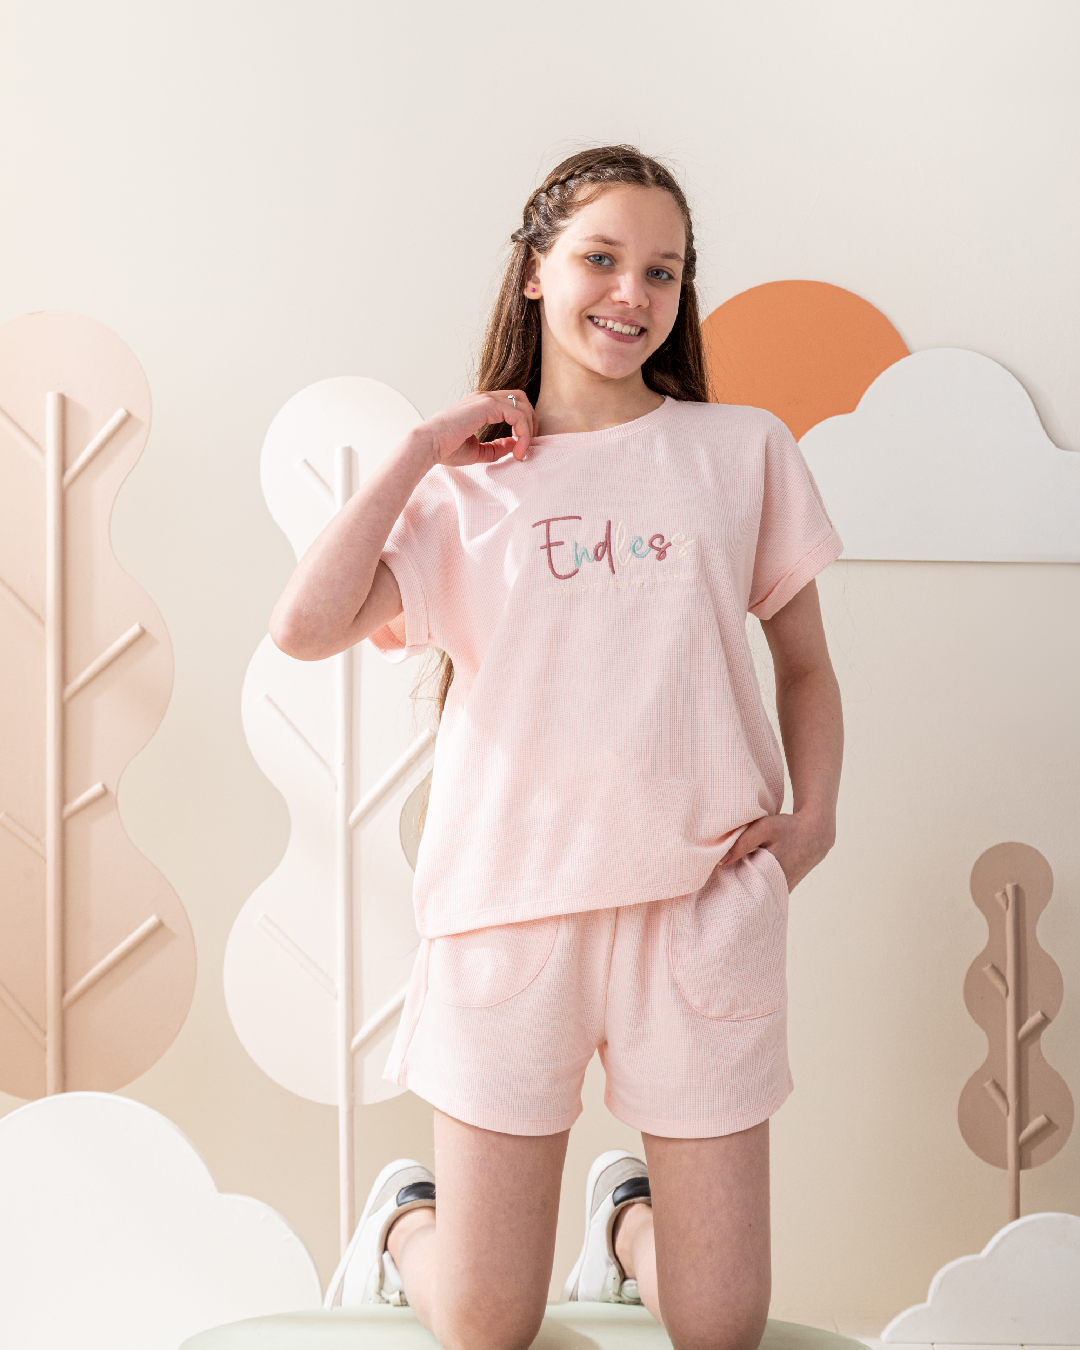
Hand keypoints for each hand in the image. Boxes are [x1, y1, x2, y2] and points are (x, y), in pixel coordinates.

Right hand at [419, 390, 536, 468]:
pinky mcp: (487, 406)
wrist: (428, 445)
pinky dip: (523, 433)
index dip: (523, 425)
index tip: (521, 449)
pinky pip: (517, 415)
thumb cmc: (446, 449)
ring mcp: (486, 399)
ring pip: (522, 406)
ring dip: (528, 429)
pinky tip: (517, 451)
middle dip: (531, 422)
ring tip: (522, 451)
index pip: (512, 405)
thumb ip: (496, 447)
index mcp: (481, 404)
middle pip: (521, 400)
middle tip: (528, 446)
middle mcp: (484, 397)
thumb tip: (515, 445)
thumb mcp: (478, 450)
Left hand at [721, 809, 834, 890]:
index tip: (717, 879)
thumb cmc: (788, 828)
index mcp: (771, 874)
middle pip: (749, 892)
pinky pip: (765, 889)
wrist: (815, 833)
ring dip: (746, 884)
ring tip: (733, 874)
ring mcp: (783, 890)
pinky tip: (749, 872)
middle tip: (721, 878)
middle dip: (735, 885)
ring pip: (757, 892)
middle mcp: (778, 887)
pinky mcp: (785, 888)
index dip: (729, 883)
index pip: (743, 887)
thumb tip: (722, 861)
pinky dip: (756, 883)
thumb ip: (742, 843)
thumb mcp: (765, 829)